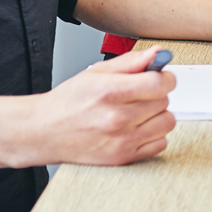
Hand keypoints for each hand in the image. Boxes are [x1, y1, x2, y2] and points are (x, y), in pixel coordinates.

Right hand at [24, 45, 175, 165]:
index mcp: (109, 92)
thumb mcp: (96, 72)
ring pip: (166, 123)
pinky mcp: (123, 158)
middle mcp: (116, 118)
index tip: (162, 77)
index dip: (165, 77)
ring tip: (139, 111)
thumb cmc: (69, 101)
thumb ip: (131, 62)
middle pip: (164, 102)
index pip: (159, 84)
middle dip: (156, 95)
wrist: (44, 132)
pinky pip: (160, 143)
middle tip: (139, 95)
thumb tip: (158, 53)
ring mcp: (120, 141)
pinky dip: (153, 135)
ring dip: (157, 115)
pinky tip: (137, 128)